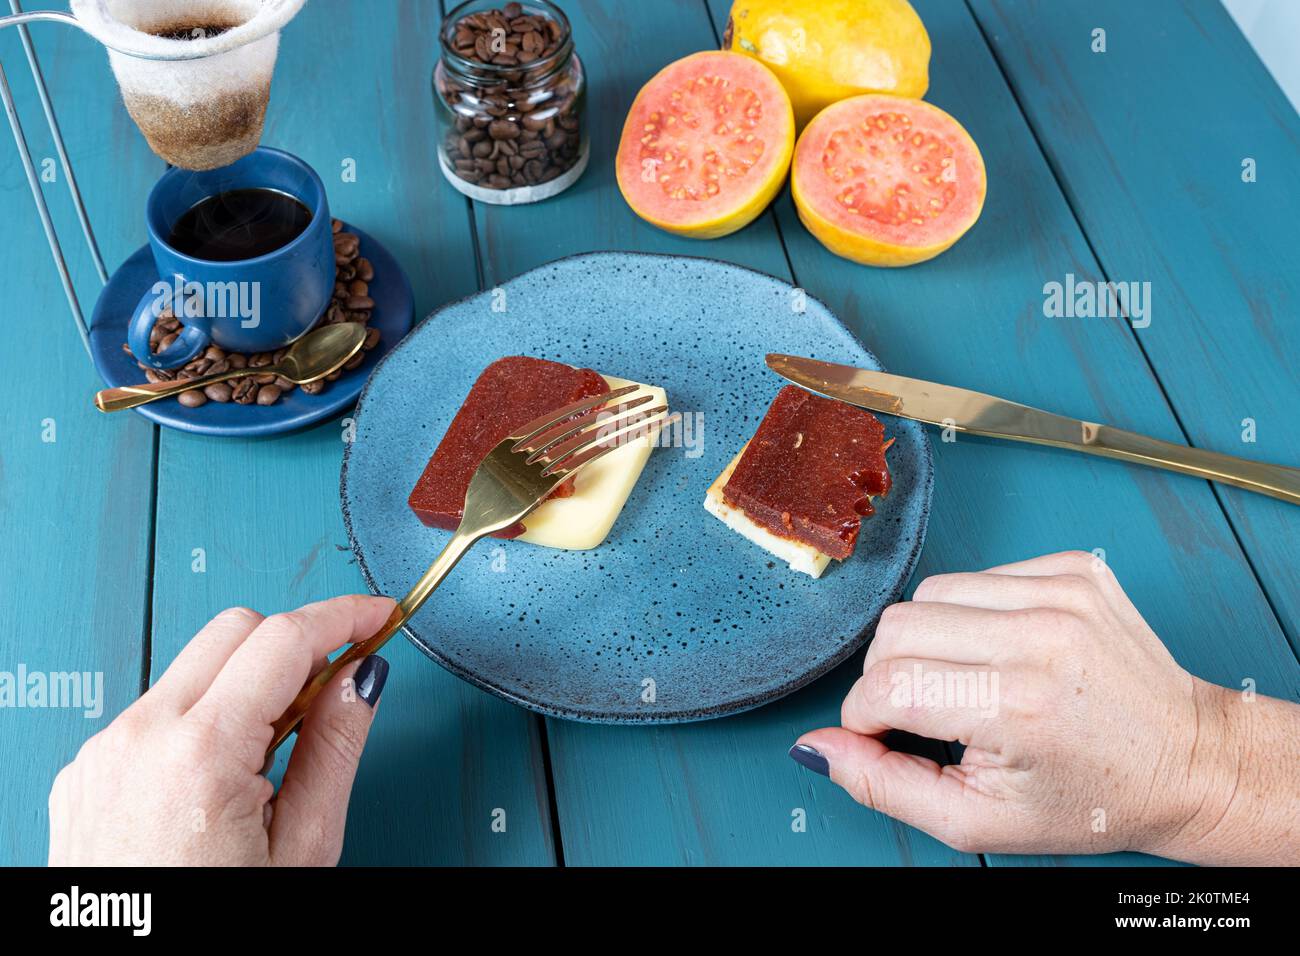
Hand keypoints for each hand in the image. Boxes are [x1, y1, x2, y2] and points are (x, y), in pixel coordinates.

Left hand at [48, 595, 393, 865]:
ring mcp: (104, 753)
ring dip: (246, 683)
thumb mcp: (302, 849)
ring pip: (193, 666)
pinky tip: (227, 774)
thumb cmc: (215, 932)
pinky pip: (157, 710)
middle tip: (336, 688)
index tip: (378, 614)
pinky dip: (203, 717)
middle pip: (233, 629)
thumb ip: (336, 749)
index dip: (343, 616)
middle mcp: (139, 738)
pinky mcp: (86, 771)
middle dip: (294, 643)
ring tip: (276, 754)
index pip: (283, 638)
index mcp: (199, 754)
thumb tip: (365, 678)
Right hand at [790, 551, 1299, 863]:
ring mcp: (1061, 592)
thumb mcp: (979, 821)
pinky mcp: (1075, 568)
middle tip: (928, 712)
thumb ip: (885, 785)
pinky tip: (1007, 652)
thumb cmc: (1089, 799)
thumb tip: (816, 746)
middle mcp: (1039, 636)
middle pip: (895, 628)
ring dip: (931, 639)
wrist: (1189, 761)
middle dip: (891, 676)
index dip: (868, 719)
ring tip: (971, 680)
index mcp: (1017, 705)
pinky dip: (974, 615)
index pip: (885, 686)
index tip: (889, 737)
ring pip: (929, 594)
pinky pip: (979, 576)